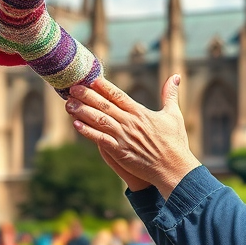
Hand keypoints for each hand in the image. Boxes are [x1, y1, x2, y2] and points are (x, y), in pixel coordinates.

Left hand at [66, 75, 200, 197]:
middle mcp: (130, 123)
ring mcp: (124, 137)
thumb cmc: (175, 143)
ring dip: (83, 112)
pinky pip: (101, 139)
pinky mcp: (121, 152)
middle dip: (87, 96)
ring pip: (99, 120)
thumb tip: (176, 76)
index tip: (91, 79)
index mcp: (141, 113)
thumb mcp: (174, 115)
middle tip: (73, 88)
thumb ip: (171, 94)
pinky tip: (76, 125)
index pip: (118, 96)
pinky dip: (88, 132)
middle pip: (104, 105)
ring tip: (69, 104)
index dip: (103, 87)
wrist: (174, 168)